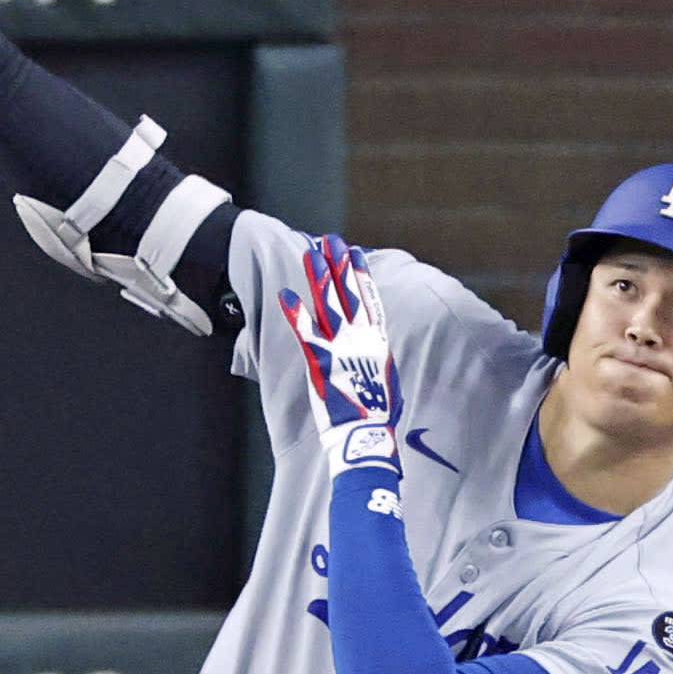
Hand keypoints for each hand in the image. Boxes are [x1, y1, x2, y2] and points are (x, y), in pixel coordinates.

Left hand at [278, 235, 402, 476]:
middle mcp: (361, 338)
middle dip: (340, 264)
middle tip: (332, 240)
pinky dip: (295, 312)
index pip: (370, 299)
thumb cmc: (378, 413)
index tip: (355, 254)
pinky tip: (285, 294)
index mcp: (378, 342)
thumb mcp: (387, 379)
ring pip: (329, 303)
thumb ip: (377, 357)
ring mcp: (341, 347)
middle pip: (348, 293)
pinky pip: (306, 331)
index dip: (361, 275)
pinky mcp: (321, 361)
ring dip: (319, 276)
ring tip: (312, 252)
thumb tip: (374, 346)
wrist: (366, 433)